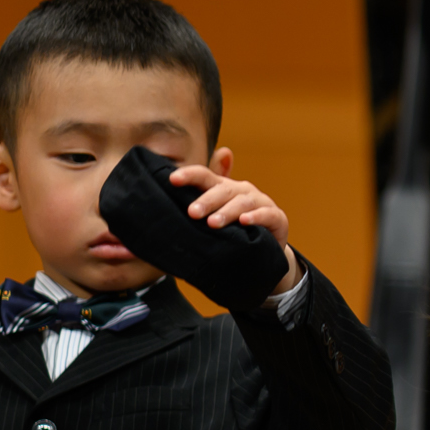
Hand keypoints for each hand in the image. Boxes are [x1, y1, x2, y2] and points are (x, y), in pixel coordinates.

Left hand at [170, 159, 300, 293]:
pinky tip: (245, 222)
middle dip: (206, 200)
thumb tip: (153, 223)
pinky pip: (267, 214)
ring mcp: (260, 203)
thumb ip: (187, 220)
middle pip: (222, 189)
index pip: (204, 177)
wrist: (264, 253)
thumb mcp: (208, 227)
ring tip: (213, 223)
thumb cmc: (232, 236)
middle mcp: (241, 191)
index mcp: (222, 189)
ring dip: (227, 211)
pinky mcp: (277, 218)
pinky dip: (256, 217)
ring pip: (243, 202)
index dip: (189, 175)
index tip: (172, 179)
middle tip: (192, 213)